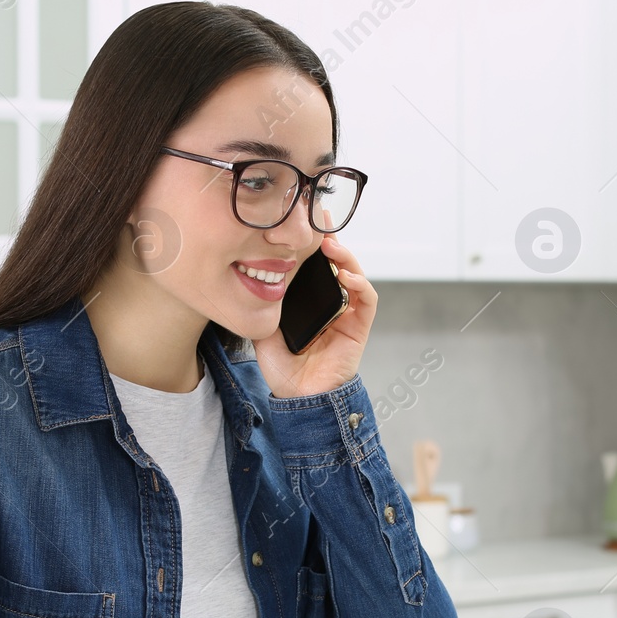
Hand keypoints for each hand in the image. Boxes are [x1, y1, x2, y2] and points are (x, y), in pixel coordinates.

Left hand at [254, 216, 376, 398]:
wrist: (298, 398)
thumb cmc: (283, 368)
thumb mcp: (263, 329)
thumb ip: (263, 306)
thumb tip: (250, 278)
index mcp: (310, 301)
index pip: (315, 265)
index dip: (312, 243)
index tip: (302, 219)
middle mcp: (331, 303)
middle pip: (337, 264)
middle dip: (331, 240)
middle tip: (320, 221)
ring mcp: (347, 314)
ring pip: (355, 276)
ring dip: (346, 257)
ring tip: (331, 245)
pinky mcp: (359, 328)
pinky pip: (366, 300)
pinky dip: (359, 285)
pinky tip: (345, 275)